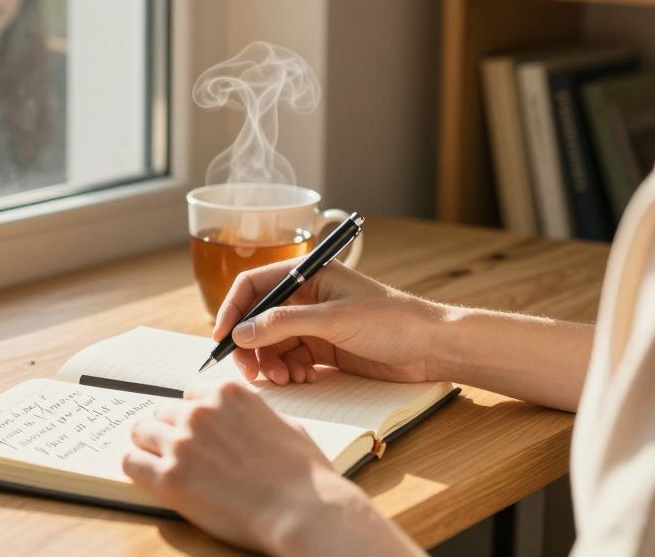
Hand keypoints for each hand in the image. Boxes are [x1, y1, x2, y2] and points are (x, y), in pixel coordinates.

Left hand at [123, 381, 409, 555]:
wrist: (303, 511)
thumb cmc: (305, 475)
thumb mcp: (286, 426)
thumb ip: (256, 416)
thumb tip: (249, 421)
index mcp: (228, 393)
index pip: (191, 394)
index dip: (194, 415)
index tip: (195, 430)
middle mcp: (200, 411)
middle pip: (163, 411)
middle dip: (170, 430)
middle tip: (179, 452)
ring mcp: (182, 443)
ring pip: (141, 432)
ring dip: (149, 446)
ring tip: (159, 463)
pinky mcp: (169, 477)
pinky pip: (131, 462)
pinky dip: (136, 467)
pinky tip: (147, 475)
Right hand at [213, 260, 447, 385]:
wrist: (433, 348)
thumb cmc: (392, 321)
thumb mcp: (335, 320)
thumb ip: (285, 324)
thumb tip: (241, 333)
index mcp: (309, 275)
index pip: (254, 285)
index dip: (233, 309)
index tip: (221, 338)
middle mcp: (307, 297)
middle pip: (259, 319)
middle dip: (251, 345)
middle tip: (250, 372)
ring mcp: (315, 324)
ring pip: (272, 344)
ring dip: (270, 363)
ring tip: (284, 379)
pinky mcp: (324, 349)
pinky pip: (291, 359)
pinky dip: (289, 371)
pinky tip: (301, 379)